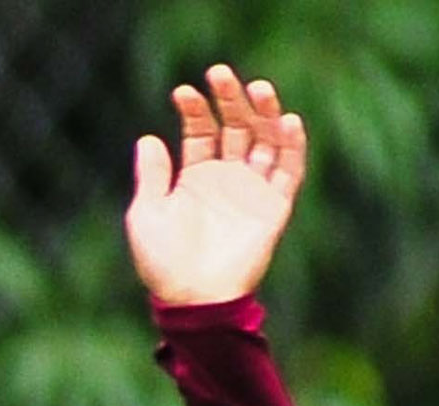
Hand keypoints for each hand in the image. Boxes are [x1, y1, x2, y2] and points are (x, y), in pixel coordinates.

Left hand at [126, 62, 307, 307]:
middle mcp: (227, 178)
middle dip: (229, 100)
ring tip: (258, 87)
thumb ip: (152, 175)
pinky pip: (289, 170)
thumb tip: (147, 137)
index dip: (194, 110)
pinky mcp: (275, 206)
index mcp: (196, 177)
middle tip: (220, 73)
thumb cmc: (163, 263)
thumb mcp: (147, 214)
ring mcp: (252, 190)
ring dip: (264, 113)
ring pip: (265, 140)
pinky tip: (288, 121)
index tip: (182, 92)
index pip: (201, 132)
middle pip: (235, 127)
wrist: (193, 299)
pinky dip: (291, 145)